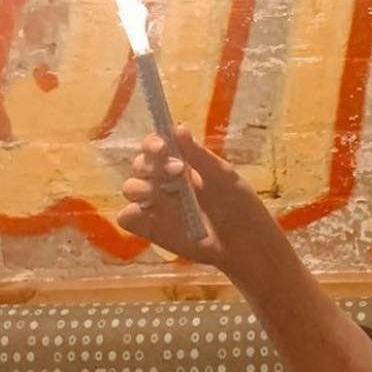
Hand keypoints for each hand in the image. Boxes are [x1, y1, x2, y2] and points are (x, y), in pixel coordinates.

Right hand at [117, 128, 279, 280]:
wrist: (244, 244)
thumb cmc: (238, 205)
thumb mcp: (222, 176)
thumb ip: (198, 155)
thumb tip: (177, 128)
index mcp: (180, 163)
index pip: (155, 146)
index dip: (153, 143)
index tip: (163, 148)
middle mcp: (163, 181)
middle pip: (139, 164)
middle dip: (152, 165)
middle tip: (178, 171)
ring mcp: (155, 205)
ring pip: (130, 187)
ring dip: (144, 187)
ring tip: (171, 195)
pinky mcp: (149, 229)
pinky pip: (127, 217)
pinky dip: (133, 214)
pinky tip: (155, 215)